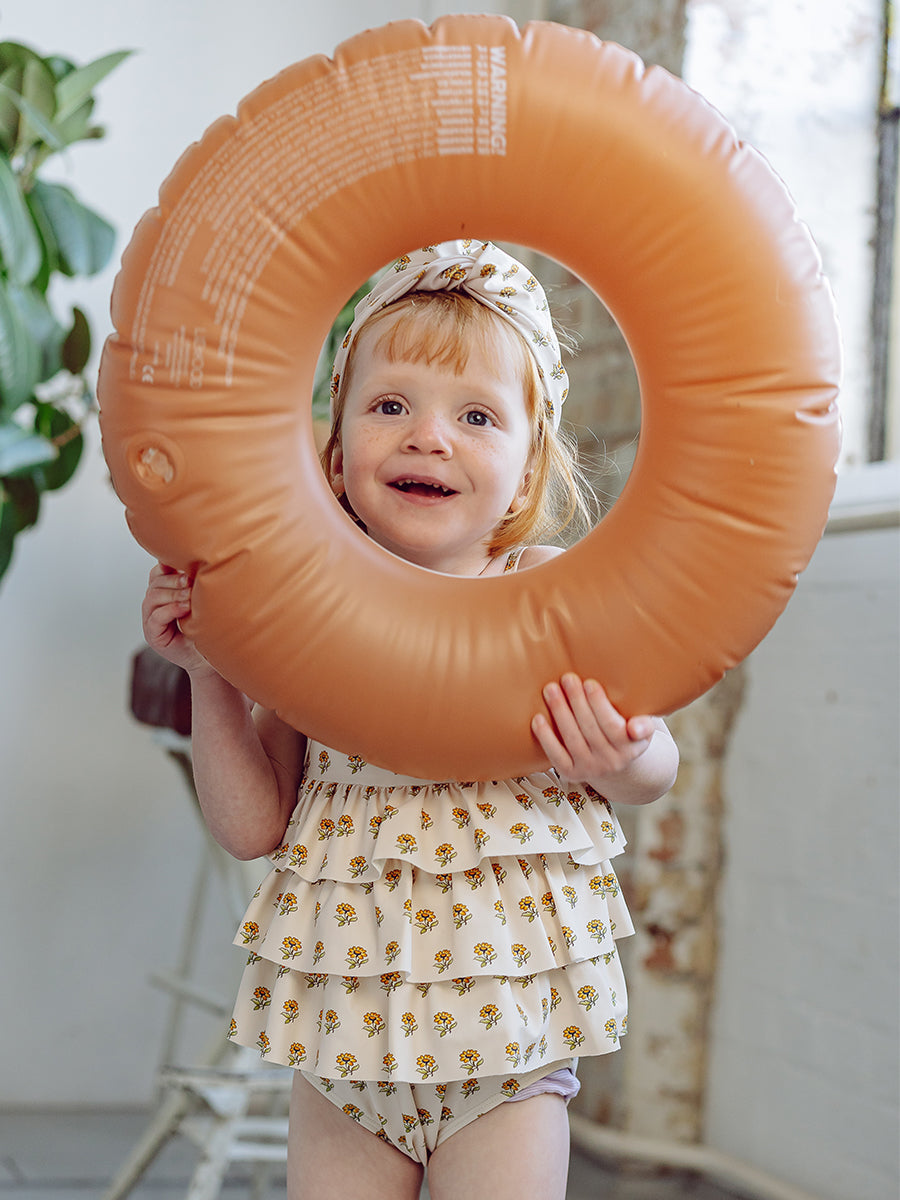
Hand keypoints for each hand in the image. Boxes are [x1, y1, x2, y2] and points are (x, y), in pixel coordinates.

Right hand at [141, 562, 212, 676]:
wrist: (210, 657)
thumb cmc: (208, 626)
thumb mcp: (203, 600)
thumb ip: (196, 583)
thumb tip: (203, 556)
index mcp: (164, 592)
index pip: (158, 573)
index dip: (168, 566)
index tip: (184, 564)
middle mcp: (153, 604)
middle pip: (154, 583)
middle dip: (173, 580)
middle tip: (191, 581)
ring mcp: (150, 619)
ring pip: (153, 597)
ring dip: (173, 594)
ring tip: (190, 596)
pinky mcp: (152, 635)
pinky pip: (156, 617)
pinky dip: (170, 609)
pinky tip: (185, 608)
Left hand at [531, 673, 655, 786]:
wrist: (617, 764)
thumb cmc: (627, 732)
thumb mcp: (644, 728)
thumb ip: (644, 724)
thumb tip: (636, 727)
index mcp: (633, 747)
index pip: (613, 725)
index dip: (600, 705)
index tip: (589, 683)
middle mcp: (613, 762)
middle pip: (591, 729)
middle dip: (577, 701)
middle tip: (567, 678)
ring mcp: (591, 769)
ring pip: (573, 740)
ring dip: (560, 713)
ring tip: (551, 689)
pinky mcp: (572, 774)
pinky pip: (556, 756)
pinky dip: (546, 738)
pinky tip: (537, 718)